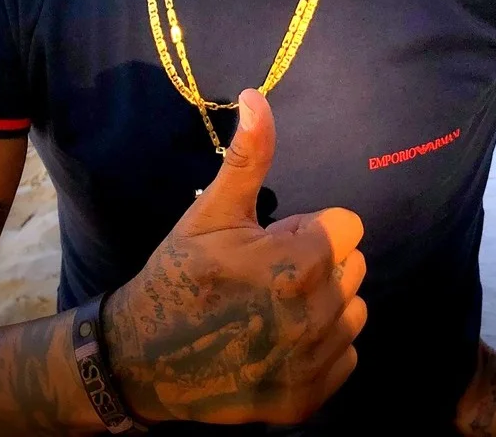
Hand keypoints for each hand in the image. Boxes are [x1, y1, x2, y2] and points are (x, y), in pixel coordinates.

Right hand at [104, 89, 366, 425]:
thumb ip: (248, 155)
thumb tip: (257, 96)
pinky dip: (320, 350)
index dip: (308, 229)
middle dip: (319, 264)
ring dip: (324, 305)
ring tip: (274, 308)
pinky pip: (345, 356)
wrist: (141, 360)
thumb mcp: (211, 211)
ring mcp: (312, 362)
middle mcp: (314, 316)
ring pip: (353, 311)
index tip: (271, 242)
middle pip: (353, 267)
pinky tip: (277, 343)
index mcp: (297, 263)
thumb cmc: (180, 275)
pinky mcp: (307, 399)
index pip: (348, 227)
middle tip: (267, 275)